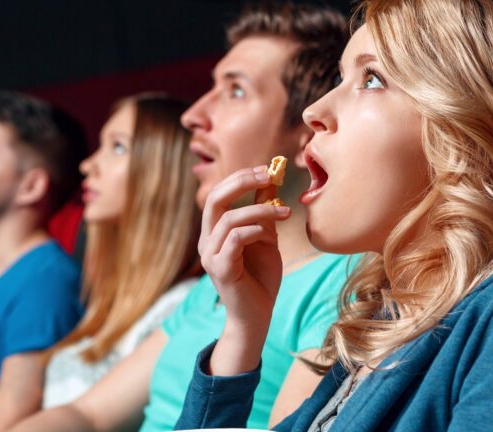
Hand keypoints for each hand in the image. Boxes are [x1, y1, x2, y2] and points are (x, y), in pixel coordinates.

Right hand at [199, 166, 290, 374]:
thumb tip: (270, 182)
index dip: (240, 178)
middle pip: (214, 199)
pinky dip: (254, 230)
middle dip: (241, 182)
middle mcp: (207, 242)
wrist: (258, 316)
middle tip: (268, 174)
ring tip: (285, 213)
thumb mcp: (266, 239)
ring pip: (228, 219)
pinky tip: (271, 235)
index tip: (267, 170)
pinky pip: (234, 239)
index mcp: (214, 232)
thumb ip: (263, 214)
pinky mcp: (220, 270)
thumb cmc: (260, 279)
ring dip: (260, 210)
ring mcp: (210, 256)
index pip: (219, 195)